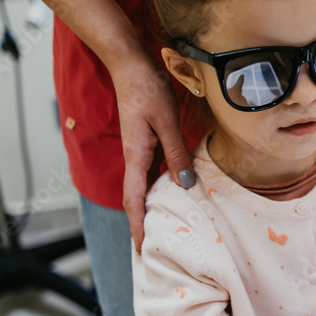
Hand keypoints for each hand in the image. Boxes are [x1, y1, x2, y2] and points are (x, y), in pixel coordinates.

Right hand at [112, 56, 193, 252]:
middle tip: (152, 248)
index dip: (137, 225)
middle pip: (136, 199)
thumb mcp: (166, 122)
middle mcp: (134, 157)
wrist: (130, 66)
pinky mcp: (144, 143)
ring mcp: (138, 151)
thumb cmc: (147, 90)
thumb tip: (184, 183)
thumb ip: (175, 152)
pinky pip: (150, 173)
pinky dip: (157, 188)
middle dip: (141, 224)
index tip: (141, 247)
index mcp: (135, 156)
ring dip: (149, 208)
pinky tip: (172, 193)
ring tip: (162, 228)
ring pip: (143, 187)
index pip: (134, 199)